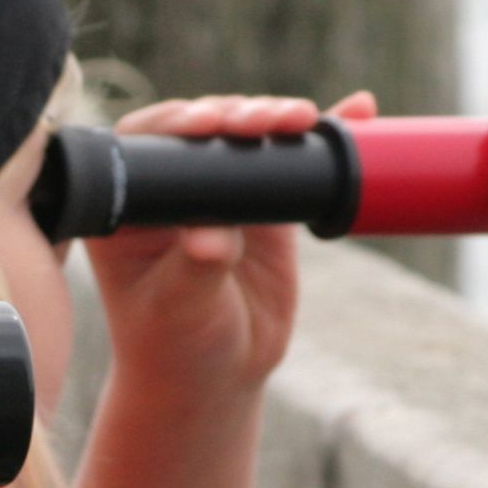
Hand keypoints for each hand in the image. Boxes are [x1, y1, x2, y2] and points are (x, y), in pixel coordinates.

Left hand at [83, 90, 374, 415]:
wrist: (218, 375)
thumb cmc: (176, 344)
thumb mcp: (180, 307)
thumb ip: (194, 267)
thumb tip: (213, 235)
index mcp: (129, 202)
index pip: (149, 144)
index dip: (180, 124)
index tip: (211, 124)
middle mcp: (171, 184)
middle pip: (204, 127)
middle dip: (237, 115)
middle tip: (266, 121)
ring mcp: (220, 187)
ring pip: (248, 135)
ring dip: (277, 117)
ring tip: (303, 119)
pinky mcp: (263, 199)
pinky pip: (291, 160)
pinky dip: (320, 140)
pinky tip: (358, 112)